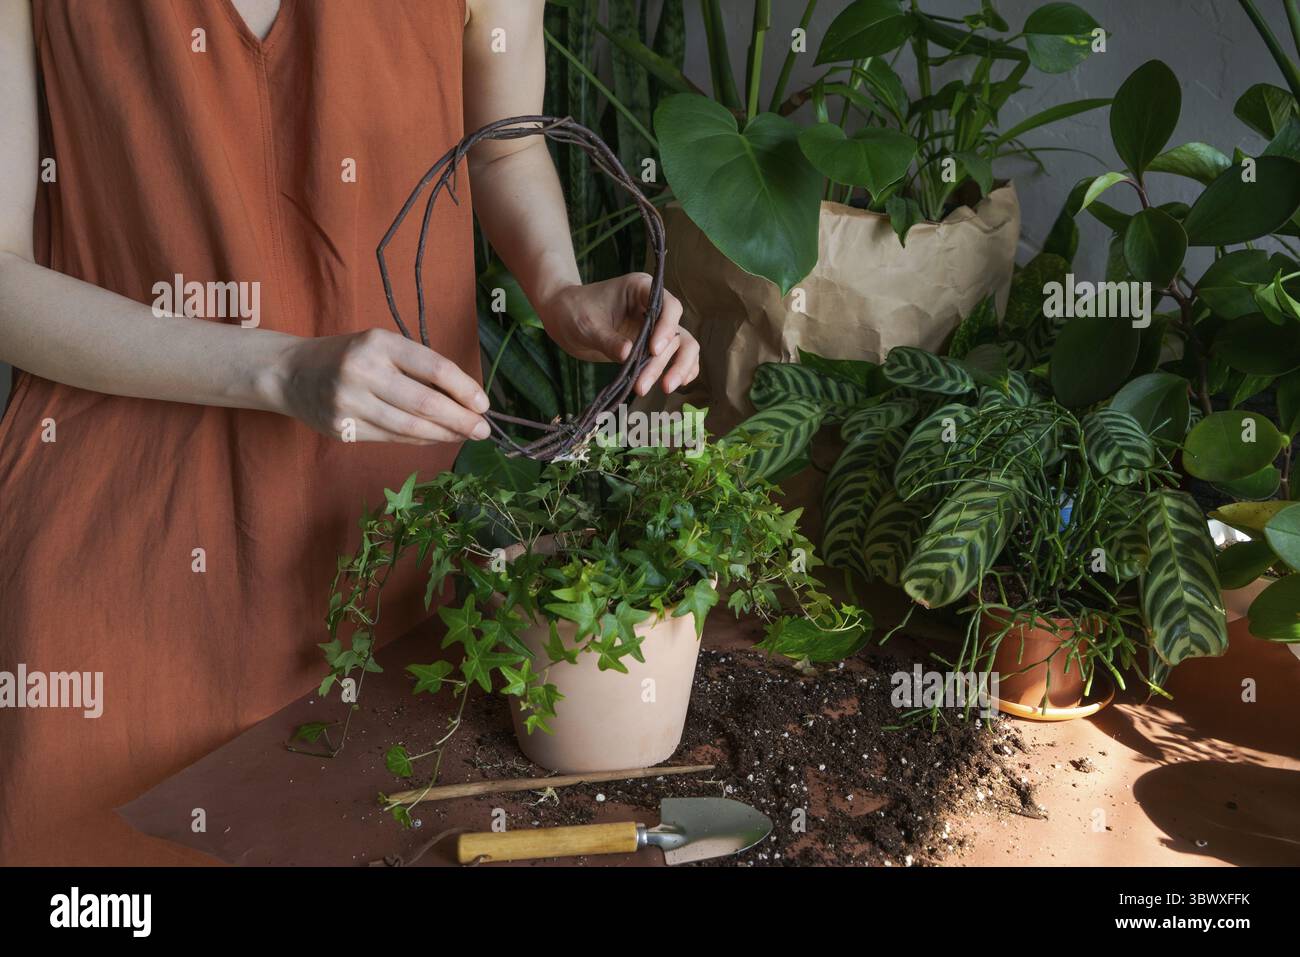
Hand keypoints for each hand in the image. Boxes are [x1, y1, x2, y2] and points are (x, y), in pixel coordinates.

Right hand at [268, 328, 490, 443]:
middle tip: (483, 430)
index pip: (434, 368)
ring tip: (464, 436)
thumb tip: (465, 397)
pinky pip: (392, 438)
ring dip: (444, 434)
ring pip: (410, 426)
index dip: (464, 389)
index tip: (483, 404)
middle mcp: (363, 371)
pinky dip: (419, 439)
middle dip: (461, 419)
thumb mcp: (381, 346)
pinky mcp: (341, 428)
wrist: (291, 372)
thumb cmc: (349, 356)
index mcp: (378, 343)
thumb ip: (418, 366)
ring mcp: (349, 403)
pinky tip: (436, 438)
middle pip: (425, 403)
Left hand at [537, 273, 699, 395]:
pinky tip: (676, 384)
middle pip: (676, 332)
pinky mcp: (652, 345)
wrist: (564, 317)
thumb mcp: (587, 325)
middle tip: (643, 385)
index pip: (668, 306)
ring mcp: (656, 327)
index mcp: (641, 289)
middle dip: (663, 360)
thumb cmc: (573, 311)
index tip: (653, 350)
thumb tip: (628, 355)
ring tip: (664, 389)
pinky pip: (677, 356)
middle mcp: (654, 306)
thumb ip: (607, 339)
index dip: (666, 328)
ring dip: (677, 368)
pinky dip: (681, 370)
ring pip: (682, 346)